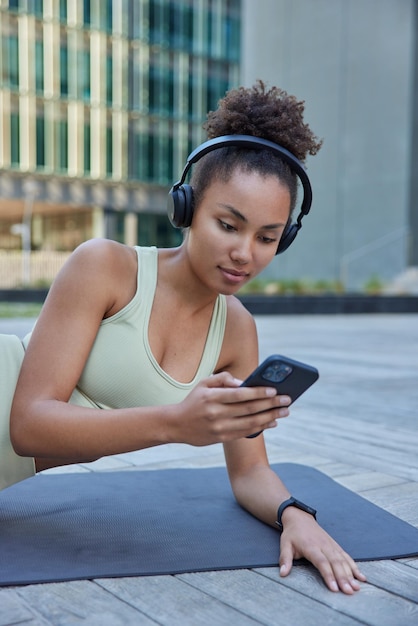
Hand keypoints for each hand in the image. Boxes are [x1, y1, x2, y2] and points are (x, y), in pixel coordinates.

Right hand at [172, 372, 289, 445]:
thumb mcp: (204, 384)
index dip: (258, 393)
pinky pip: (245, 432)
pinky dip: (261, 427)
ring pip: (250, 423)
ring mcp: (219, 428)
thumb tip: (245, 383)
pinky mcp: (221, 438)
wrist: (176, 425)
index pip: (240, 395)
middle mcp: (216, 413)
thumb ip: (224, 379)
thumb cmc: (194, 401)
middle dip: (270, 404)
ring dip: (270, 417)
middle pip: (249, 409)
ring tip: (284, 412)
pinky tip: (272, 422)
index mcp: (212, 397)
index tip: (274, 390)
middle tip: (287, 400)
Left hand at [278, 508, 366, 593]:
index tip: (334, 588)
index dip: (328, 575)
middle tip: (349, 591)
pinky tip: (361, 577)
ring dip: (351, 574)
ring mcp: (331, 545)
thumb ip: (285, 559)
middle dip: (343, 578)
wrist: (300, 518)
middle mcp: (324, 546)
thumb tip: (283, 573)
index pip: (322, 562)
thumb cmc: (292, 534)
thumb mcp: (285, 544)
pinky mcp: (335, 546)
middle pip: (335, 563)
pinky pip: (346, 556)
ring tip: (357, 587)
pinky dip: (354, 567)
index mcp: (311, 546)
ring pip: (343, 560)